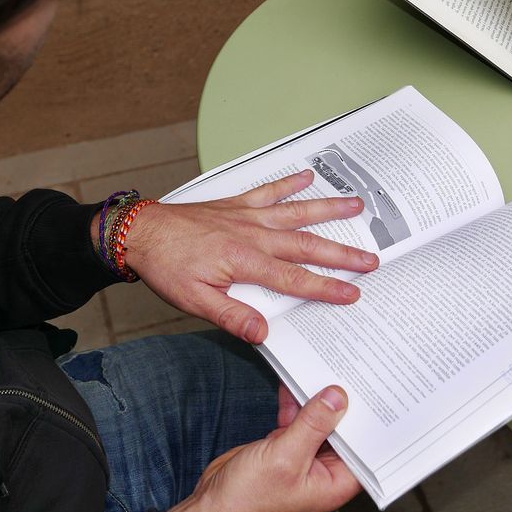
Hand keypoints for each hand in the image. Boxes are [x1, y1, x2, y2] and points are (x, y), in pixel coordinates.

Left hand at [111, 170, 379, 342]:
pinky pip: (268, 191)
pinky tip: (307, 177)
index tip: (352, 294)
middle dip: (342, 253)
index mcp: (246, 261)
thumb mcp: (195, 301)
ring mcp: (248, 216)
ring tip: (357, 204)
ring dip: (328, 209)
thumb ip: (232, 316)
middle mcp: (253, 234)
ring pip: (296, 212)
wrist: (141, 233)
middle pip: (307, 244)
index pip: (294, 279)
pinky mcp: (237, 204)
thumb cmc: (167, 267)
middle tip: (371, 259)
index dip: (325, 288)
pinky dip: (289, 184)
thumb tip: (263, 334)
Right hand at [164, 386, 360, 511]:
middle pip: (341, 429)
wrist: (212, 508)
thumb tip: (336, 398)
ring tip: (324, 367)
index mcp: (334, 481)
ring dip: (317, 397)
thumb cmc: (248, 502)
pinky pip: (296, 418)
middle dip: (343, 403)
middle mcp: (322, 469)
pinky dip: (294, 401)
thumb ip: (312, 425)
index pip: (363, 447)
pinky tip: (295, 380)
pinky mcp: (283, 446)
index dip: (368, 420)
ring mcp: (302, 456)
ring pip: (318, 420)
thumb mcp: (285, 458)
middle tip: (349, 371)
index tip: (372, 391)